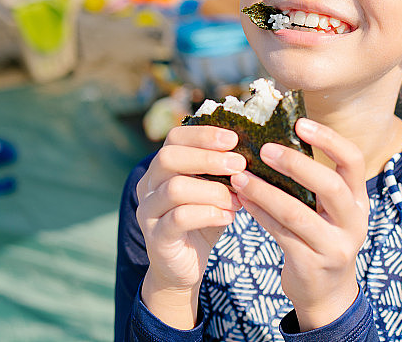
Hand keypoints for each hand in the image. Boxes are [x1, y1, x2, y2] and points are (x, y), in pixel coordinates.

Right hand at [136, 125, 245, 327]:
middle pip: (168, 157)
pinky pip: (179, 218)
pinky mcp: (156, 237)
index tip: (233, 138)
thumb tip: (254, 150)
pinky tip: (229, 217)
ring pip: (175, 188)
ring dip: (212, 190)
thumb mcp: (215, 191)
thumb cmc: (202, 221)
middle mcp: (149, 185)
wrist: (183, 267)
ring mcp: (148, 211)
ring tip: (238, 198)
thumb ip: (225, 172)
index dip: (203, 134)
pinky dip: (208, 214)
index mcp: (162, 168)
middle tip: (239, 164)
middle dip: (207, 158)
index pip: (174, 138)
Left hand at [230, 118, 368, 330]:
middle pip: (330, 186)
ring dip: (265, 191)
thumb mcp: (329, 210)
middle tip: (266, 149)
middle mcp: (353, 222)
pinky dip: (259, 213)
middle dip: (296, 164)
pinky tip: (242, 199)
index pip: (353, 161)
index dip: (330, 139)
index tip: (301, 123)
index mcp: (358, 200)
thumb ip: (314, 182)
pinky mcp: (311, 264)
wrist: (327, 293)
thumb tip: (274, 138)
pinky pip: (280, 233)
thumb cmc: (321, 237)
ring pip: (297, 213)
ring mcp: (334, 246)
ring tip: (240, 175)